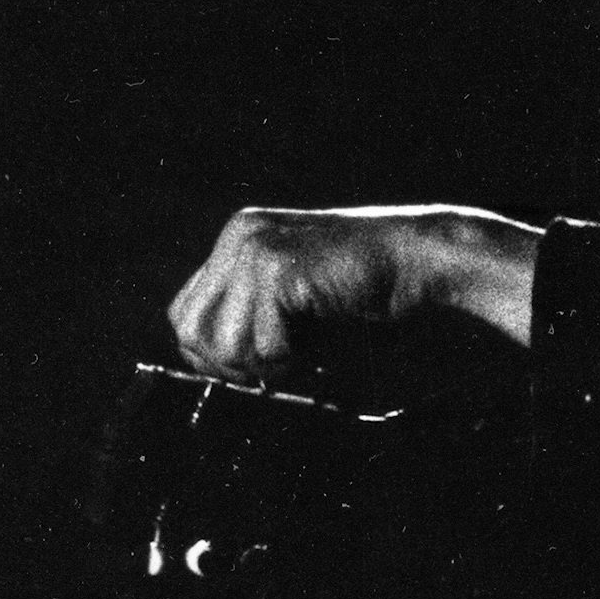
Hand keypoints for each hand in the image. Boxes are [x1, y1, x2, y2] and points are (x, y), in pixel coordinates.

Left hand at [168, 200, 541, 374]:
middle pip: (190, 330)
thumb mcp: (287, 300)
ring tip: (305, 338)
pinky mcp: (279, 267)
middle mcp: (240, 234)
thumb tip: (197, 364)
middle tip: (281, 355)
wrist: (415, 261)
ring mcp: (257, 247)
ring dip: (266, 360)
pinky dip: (291, 354)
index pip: (184, 313)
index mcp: (238, 237)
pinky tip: (321, 328)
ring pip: (222, 344)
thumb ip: (245, 315)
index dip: (212, 352)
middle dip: (230, 362)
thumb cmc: (356, 292)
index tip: (256, 361)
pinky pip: (261, 344)